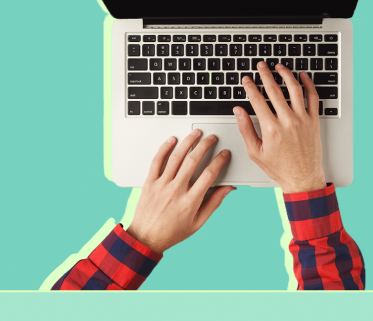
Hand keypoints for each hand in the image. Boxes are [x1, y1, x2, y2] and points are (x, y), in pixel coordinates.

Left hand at [126, 130, 234, 253]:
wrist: (146, 238)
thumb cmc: (172, 232)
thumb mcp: (198, 222)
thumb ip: (214, 203)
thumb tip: (227, 189)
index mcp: (190, 201)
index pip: (209, 175)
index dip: (219, 161)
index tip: (224, 154)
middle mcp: (176, 190)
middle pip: (193, 161)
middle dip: (205, 145)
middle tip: (211, 138)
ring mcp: (161, 185)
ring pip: (176, 157)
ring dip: (187, 142)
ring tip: (195, 134)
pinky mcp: (149, 183)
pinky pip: (157, 161)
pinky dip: (164, 148)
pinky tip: (172, 140)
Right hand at [233, 61, 326, 193]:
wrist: (302, 178)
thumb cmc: (279, 168)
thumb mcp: (256, 152)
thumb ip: (246, 129)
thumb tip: (238, 111)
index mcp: (271, 128)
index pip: (257, 100)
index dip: (250, 87)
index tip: (246, 80)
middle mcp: (288, 121)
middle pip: (275, 90)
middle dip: (265, 75)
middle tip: (261, 66)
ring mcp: (302, 120)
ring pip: (294, 89)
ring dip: (286, 75)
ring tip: (279, 67)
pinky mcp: (314, 121)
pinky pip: (313, 98)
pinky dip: (308, 85)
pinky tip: (303, 76)